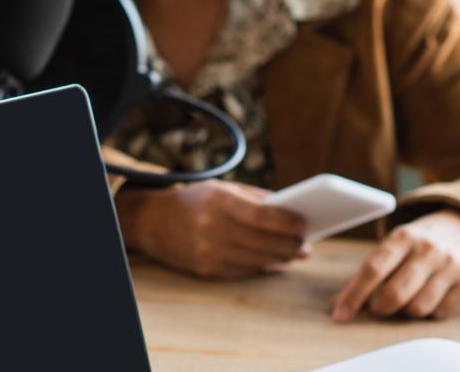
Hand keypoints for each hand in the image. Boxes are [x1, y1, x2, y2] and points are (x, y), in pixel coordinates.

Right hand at [117, 180, 307, 278]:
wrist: (153, 222)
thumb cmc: (196, 201)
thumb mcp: (221, 188)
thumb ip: (255, 198)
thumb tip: (291, 212)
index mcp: (218, 200)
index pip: (259, 215)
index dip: (285, 222)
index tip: (303, 224)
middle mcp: (211, 227)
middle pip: (261, 241)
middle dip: (289, 244)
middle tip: (306, 245)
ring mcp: (208, 251)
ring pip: (256, 259)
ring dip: (280, 258)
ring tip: (295, 254)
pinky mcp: (206, 269)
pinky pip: (242, 270)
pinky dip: (261, 266)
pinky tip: (274, 261)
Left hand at [330, 210, 459, 320]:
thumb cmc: (416, 246)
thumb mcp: (392, 248)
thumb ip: (366, 275)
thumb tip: (337, 308)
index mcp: (403, 236)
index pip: (373, 270)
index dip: (354, 296)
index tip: (340, 315)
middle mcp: (429, 248)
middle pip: (394, 294)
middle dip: (380, 307)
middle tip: (379, 306)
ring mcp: (452, 265)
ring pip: (418, 308)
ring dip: (406, 311)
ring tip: (407, 299)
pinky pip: (440, 314)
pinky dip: (430, 313)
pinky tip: (430, 298)